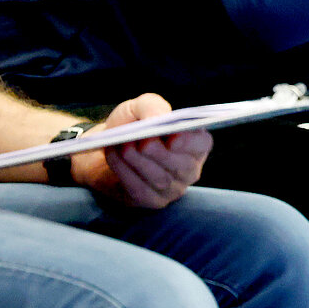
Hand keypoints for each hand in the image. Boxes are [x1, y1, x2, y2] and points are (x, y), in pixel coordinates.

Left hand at [70, 92, 213, 208]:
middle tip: (143, 141)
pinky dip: (125, 172)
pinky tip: (114, 156)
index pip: (202, 144)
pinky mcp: (151, 201)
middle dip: (161, 154)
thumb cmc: (130, 125)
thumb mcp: (139, 107)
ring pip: (161, 179)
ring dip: (139, 161)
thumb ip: (152, 106)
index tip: (173, 137)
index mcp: (194, 143)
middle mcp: (189, 168)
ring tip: (122, 146)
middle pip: (183, 166)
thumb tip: (159, 117)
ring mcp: (172, 188)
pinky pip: (141, 190)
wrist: (106, 146)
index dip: (190, 142)